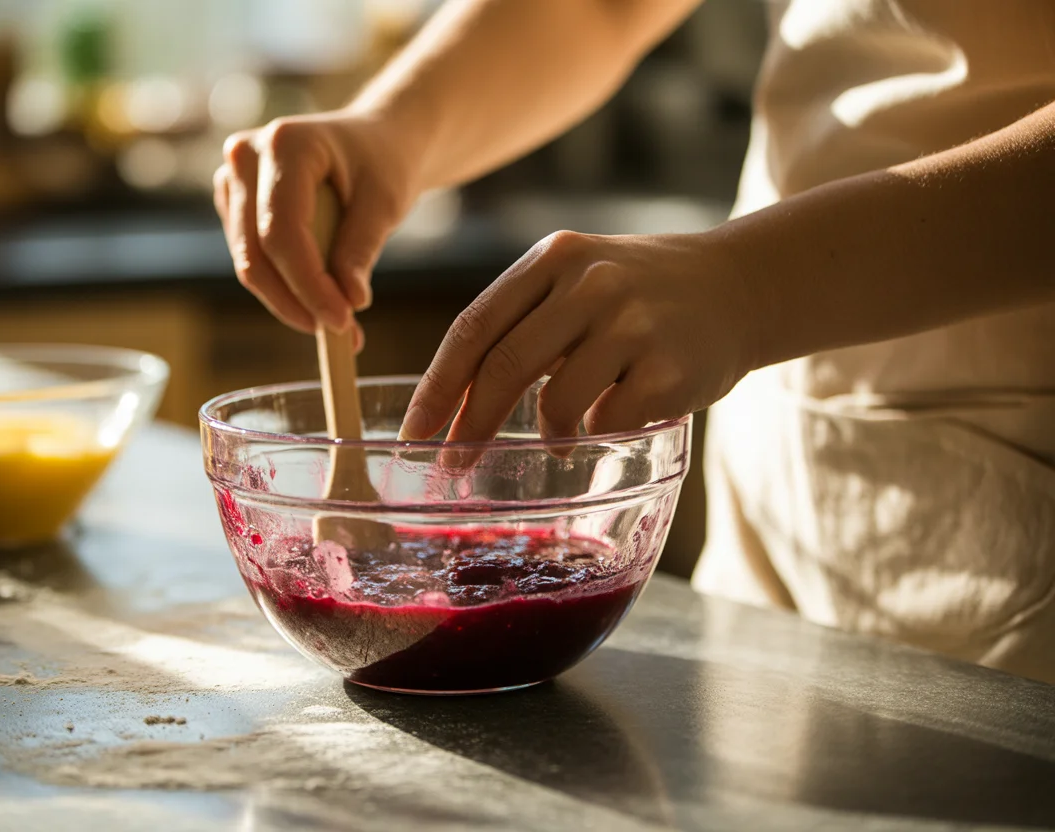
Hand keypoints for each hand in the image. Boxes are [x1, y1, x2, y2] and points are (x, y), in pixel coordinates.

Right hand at [214, 112, 421, 335]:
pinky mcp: (234, 206)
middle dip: (297, 300)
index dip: (308, 283)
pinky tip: (322, 302)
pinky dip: (286, 289)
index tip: (341, 321)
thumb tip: (348, 302)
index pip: (282, 231)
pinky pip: (255, 261)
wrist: (375, 141)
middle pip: (257, 252)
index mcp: (284, 143)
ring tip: (341, 324)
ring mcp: (232, 181)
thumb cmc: (383, 163)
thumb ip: (362, 248)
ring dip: (292, 301)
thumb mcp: (386, 202)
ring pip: (251, 263)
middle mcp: (245, 157)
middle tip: (341, 333)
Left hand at [400, 230, 758, 443]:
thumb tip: (453, 407)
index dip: (438, 385)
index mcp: (554, 258)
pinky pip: (609, 422)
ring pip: (557, 404)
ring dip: (549, 434)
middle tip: (454, 465)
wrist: (741, 284)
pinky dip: (599, 432)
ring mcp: (634, 324)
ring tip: (564, 434)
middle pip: (504, 366)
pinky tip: (614, 420)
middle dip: (471, 425)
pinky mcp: (671, 368)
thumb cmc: (640, 293)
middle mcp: (591, 283)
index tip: (414, 432)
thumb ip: (522, 324)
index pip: (474, 326)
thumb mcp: (578, 278)